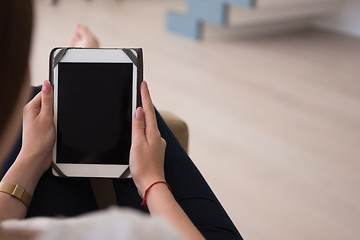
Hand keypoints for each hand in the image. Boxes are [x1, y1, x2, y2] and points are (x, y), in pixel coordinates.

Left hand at [20, 80, 54, 173]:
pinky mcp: (43, 129)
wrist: (37, 158)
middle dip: (56, 110)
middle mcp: (33, 114)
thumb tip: (47, 84)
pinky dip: (56, 125)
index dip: (54, 97)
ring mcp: (38, 121)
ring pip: (53, 113)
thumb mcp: (46, 117)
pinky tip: (54, 132)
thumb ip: (48, 100)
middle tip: (54, 119)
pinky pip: (53, 122)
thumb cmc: (38, 141)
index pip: (45, 94)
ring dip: (57, 119)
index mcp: (30, 108)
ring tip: (53, 128)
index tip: (57, 104)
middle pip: (50, 104)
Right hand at [130, 81, 166, 197]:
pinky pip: (148, 135)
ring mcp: (157, 144)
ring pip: (149, 126)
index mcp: (153, 133)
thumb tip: (140, 110)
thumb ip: (138, 126)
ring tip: (140, 107)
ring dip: (144, 116)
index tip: (144, 84)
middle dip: (146, 103)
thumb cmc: (144, 167)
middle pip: (150, 116)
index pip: (149, 110)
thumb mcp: (138, 144)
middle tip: (142, 91)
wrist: (152, 185)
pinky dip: (143, 129)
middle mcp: (157, 137)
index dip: (146, 96)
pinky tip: (140, 131)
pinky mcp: (154, 151)